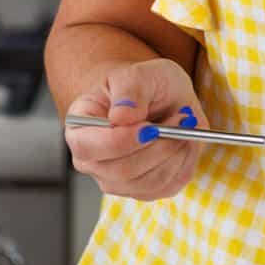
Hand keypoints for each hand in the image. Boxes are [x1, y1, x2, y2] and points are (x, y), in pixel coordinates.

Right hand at [64, 58, 207, 200]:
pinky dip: (182, 162)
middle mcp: (91, 161)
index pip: (87, 147)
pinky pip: (166, 186)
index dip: (120, 141)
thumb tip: (120, 117)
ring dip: (174, 152)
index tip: (150, 127)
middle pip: (121, 171)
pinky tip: (183, 140)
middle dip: (158, 146)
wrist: (161, 98)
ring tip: (184, 123)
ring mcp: (115, 180)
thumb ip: (129, 90)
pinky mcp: (143, 190)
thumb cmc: (144, 85)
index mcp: (80, 128)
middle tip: (182, 118)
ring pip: (147, 182)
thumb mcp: (139, 73)